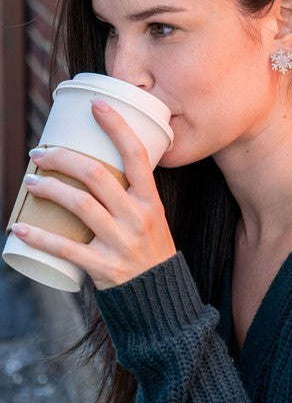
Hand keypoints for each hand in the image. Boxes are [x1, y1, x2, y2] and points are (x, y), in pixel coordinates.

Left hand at [11, 99, 175, 289]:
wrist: (159, 297)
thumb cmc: (150, 249)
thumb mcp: (152, 215)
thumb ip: (131, 193)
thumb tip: (98, 165)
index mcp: (151, 200)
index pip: (136, 154)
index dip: (116, 127)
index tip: (95, 105)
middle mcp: (138, 216)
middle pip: (97, 176)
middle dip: (64, 158)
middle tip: (41, 153)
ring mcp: (121, 241)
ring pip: (80, 205)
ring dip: (49, 189)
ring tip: (30, 181)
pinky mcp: (104, 266)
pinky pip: (66, 249)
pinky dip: (40, 237)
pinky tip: (21, 227)